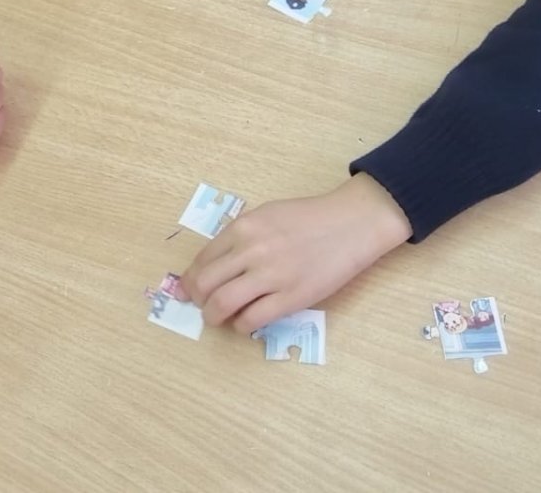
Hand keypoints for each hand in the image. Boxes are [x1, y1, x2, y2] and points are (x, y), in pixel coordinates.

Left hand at [180, 173, 410, 331]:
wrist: (350, 224)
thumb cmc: (308, 218)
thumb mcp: (266, 215)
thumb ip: (241, 237)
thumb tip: (217, 263)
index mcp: (242, 228)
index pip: (202, 260)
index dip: (191, 279)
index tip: (191, 289)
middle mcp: (251, 251)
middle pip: (205, 284)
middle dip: (197, 300)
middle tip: (202, 306)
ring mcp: (271, 276)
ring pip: (223, 304)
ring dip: (213, 316)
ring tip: (217, 318)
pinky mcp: (292, 298)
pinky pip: (252, 319)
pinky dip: (241, 325)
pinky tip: (246, 322)